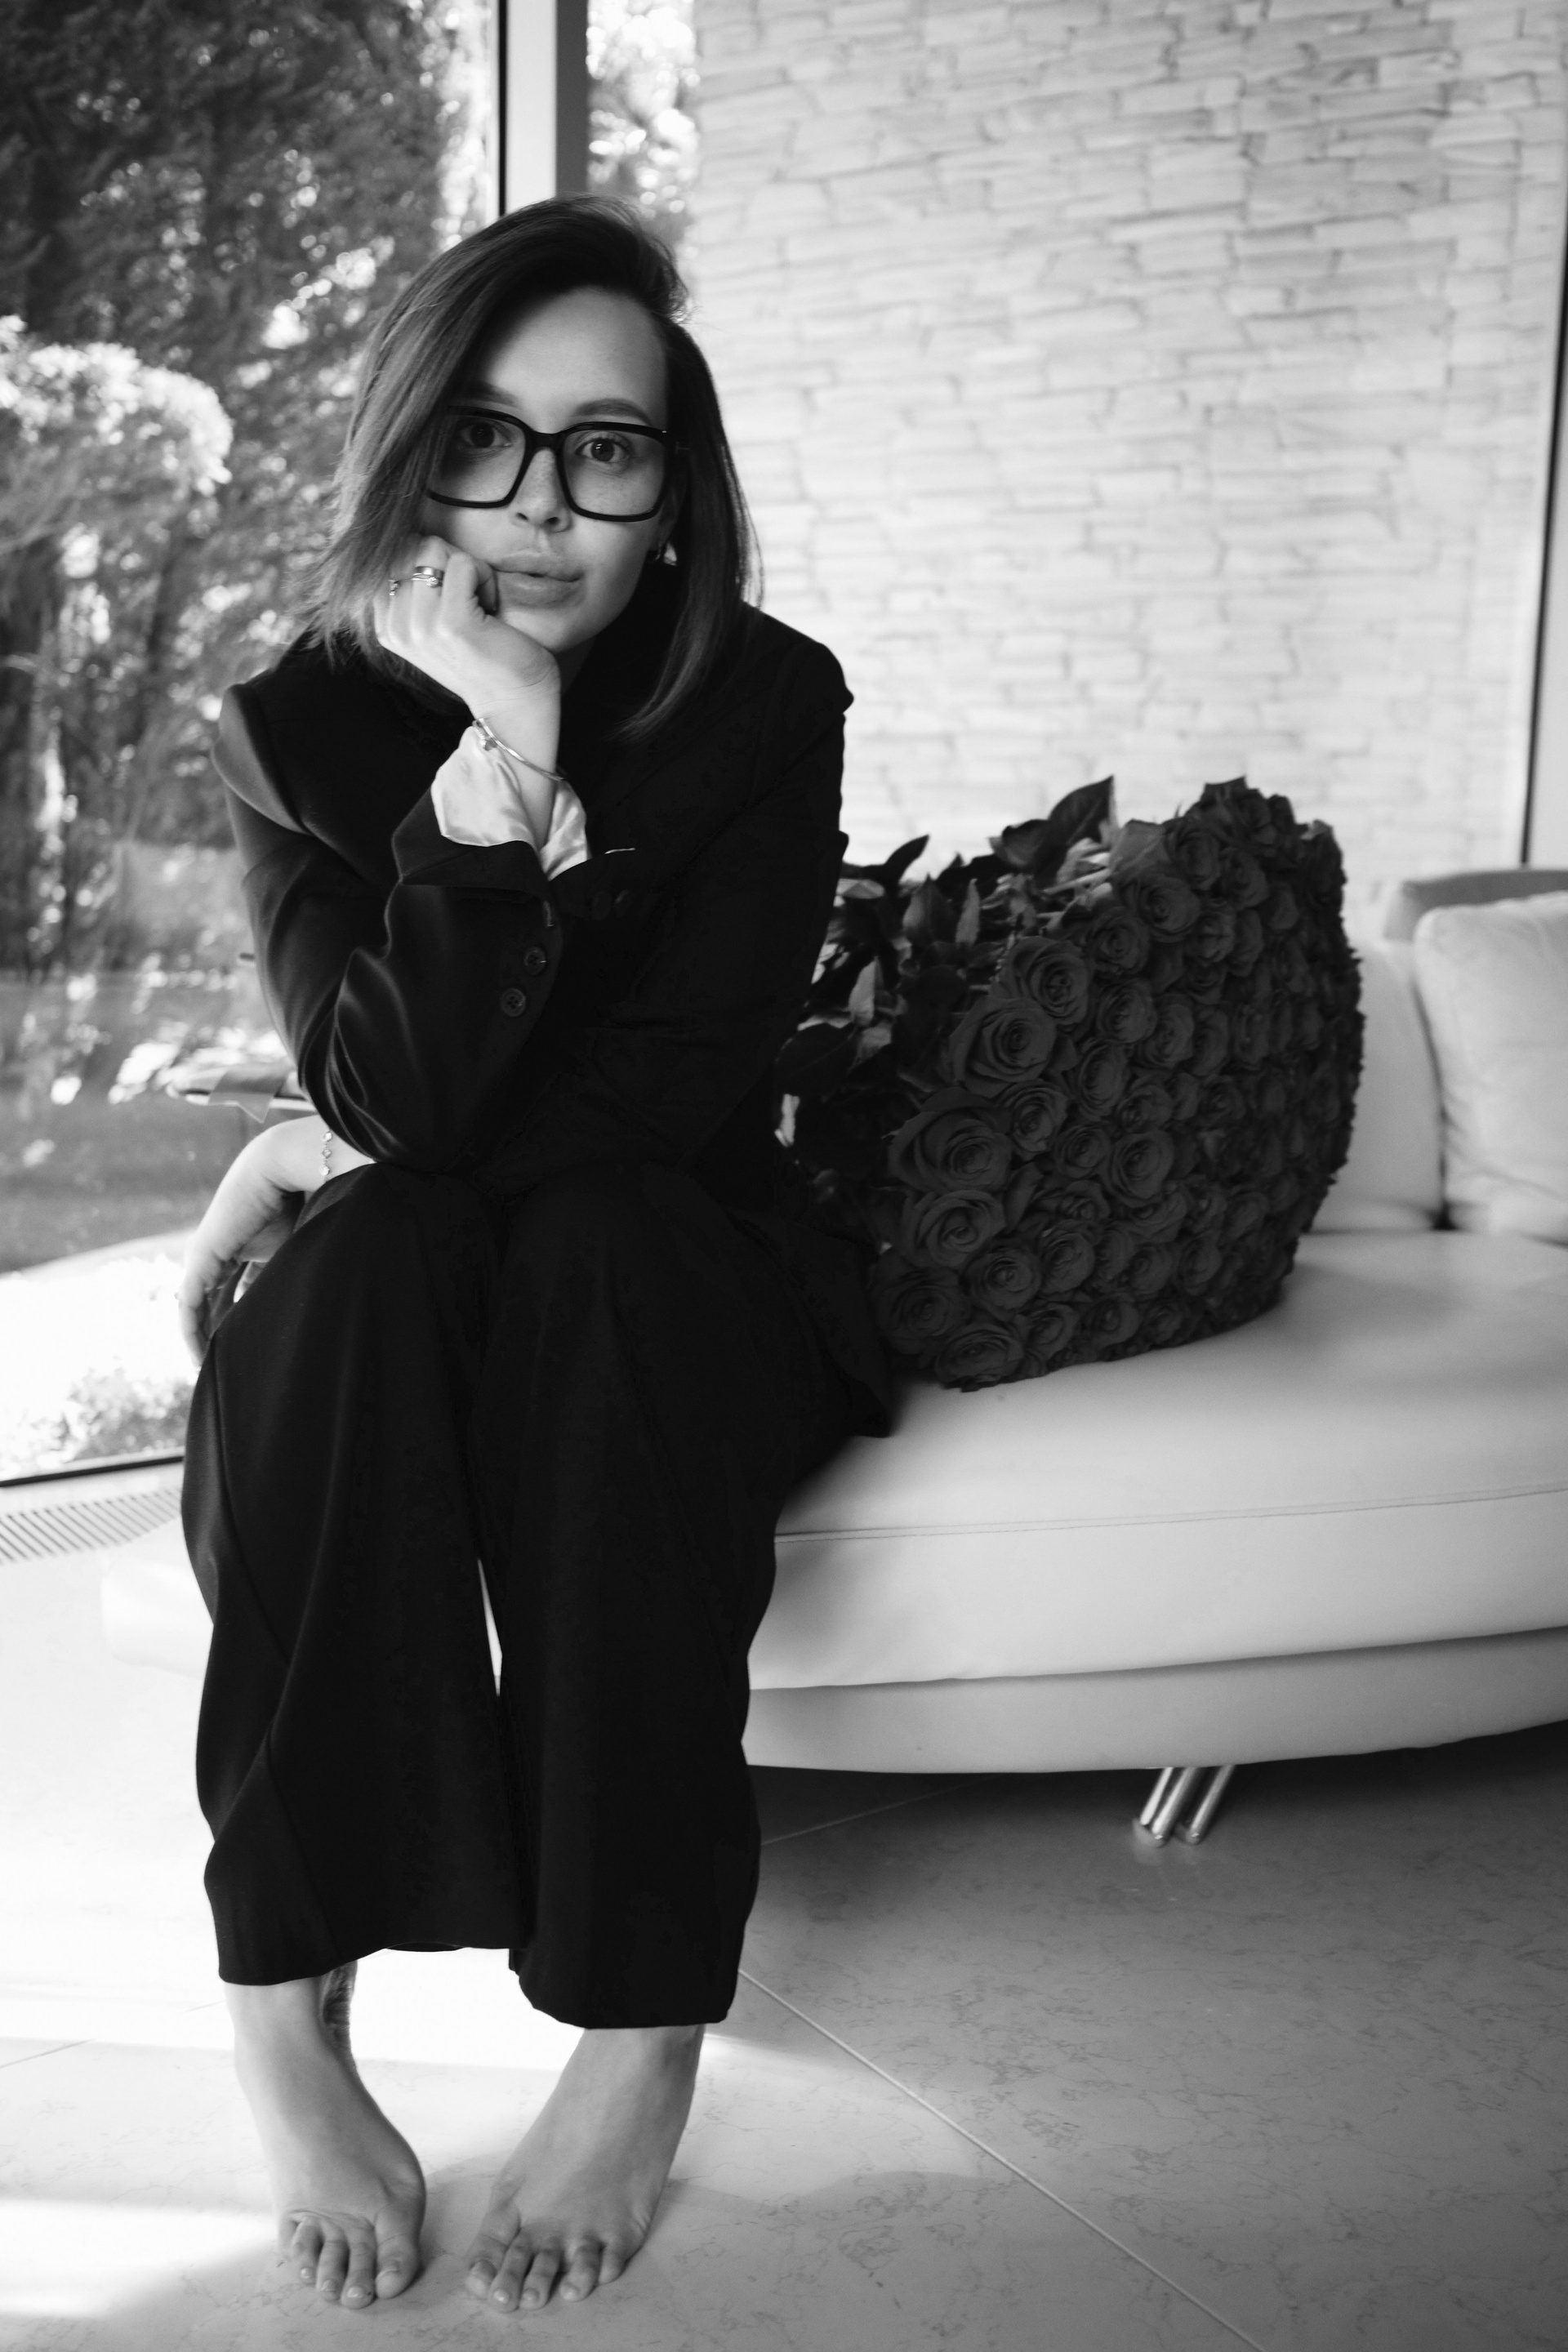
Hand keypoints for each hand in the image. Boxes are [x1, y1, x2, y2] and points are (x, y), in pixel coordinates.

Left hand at [178, 1118, 349, 1366]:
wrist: (299, 1162)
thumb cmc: (323, 1195)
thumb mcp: (318, 1247)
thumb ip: (315, 1275)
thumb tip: (345, 1309)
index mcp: (263, 1243)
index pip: (252, 1287)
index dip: (254, 1317)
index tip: (266, 1349)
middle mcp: (236, 1246)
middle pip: (225, 1298)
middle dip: (229, 1331)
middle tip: (235, 1369)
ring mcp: (216, 1250)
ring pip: (205, 1303)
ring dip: (208, 1336)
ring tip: (215, 1371)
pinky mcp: (202, 1255)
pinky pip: (190, 1302)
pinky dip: (191, 1331)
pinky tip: (199, 1358)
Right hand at [374, 536, 561, 775]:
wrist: (514, 705)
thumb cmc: (484, 657)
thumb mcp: (434, 624)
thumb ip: (414, 591)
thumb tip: (410, 538)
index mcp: (385, 626)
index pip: (393, 555)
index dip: (431, 564)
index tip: (453, 602)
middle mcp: (394, 627)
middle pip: (413, 546)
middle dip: (449, 561)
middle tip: (471, 600)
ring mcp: (420, 626)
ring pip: (434, 549)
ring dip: (469, 569)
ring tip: (482, 606)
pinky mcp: (451, 623)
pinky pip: (463, 563)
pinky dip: (486, 577)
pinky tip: (493, 610)